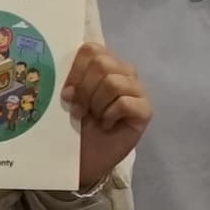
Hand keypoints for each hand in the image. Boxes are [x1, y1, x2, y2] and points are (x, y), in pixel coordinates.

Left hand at [65, 45, 150, 188]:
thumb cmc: (74, 127)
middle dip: (84, 89)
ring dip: (96, 104)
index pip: (91, 49)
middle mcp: (123, 73)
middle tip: (78, 110)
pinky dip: (110, 115)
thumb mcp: (67, 100)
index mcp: (103, 65)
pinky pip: (125, 103)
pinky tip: (107, 125)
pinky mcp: (145, 110)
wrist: (84, 160)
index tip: (65, 92)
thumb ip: (69, 81)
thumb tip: (65, 79)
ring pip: (113, 82)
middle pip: (103, 63)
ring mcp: (137, 91)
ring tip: (93, 118)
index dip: (75, 69)